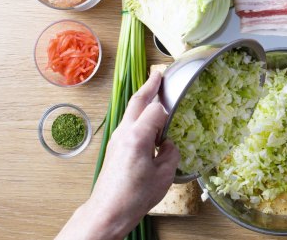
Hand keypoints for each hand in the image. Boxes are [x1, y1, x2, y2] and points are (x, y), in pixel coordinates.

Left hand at [57, 71, 179, 239]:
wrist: (108, 211)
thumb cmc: (135, 196)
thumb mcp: (164, 174)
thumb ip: (170, 153)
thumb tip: (168, 145)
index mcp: (137, 136)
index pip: (156, 110)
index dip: (169, 109)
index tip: (178, 106)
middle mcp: (124, 132)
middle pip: (137, 100)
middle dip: (149, 85)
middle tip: (159, 74)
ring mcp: (116, 139)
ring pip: (130, 111)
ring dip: (142, 100)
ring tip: (153, 92)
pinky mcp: (114, 147)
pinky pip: (128, 124)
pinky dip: (138, 116)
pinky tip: (147, 122)